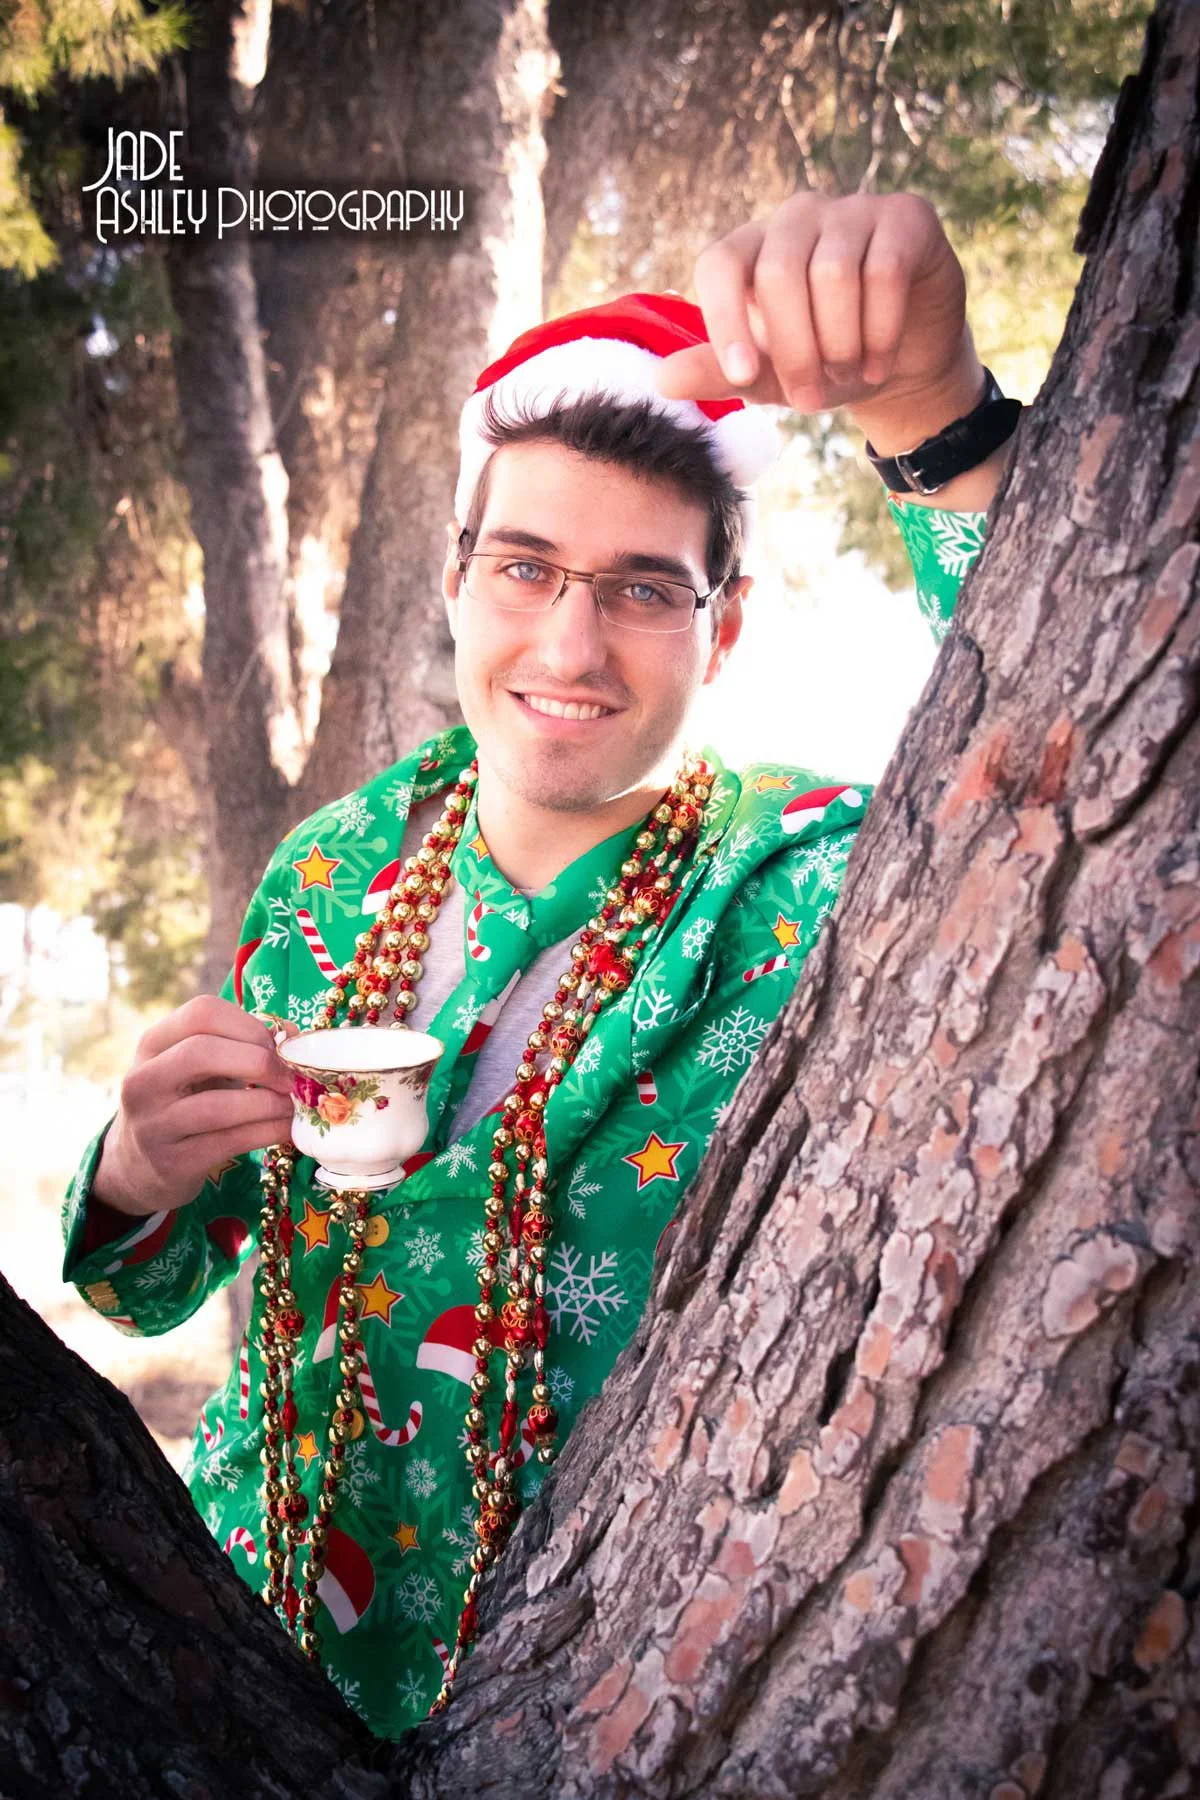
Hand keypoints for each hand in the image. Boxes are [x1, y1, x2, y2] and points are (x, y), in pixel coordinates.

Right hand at [92, 996, 297, 1217]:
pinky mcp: (173, 1162)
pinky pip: (229, 1142)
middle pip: (202, 1052)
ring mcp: (154, 1124)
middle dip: (259, 1062)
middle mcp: (144, 1080)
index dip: (249, 1025)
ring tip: (293, 1104)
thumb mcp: (199, 1065)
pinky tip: (287, 1128)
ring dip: (268, 1103)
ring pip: (218, 1106)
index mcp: (153, 1043)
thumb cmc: (184, 1100)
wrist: (142, 1163)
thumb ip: (241, 1044)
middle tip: (289, 1077)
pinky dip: (268, 1132)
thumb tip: (294, 1035)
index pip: (201, 1013)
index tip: (278, 1045)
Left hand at [656, 190, 979, 447]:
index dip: (725, 320)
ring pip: (834, 273)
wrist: (903, 361)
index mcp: (753, 248)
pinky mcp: (906, 217)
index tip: (743, 375)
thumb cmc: (825, 362)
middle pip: (779, 273)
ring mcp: (853, 210)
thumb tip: (663, 380)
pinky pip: (885, 272)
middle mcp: (798, 217)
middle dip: (795, 350)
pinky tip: (878, 364)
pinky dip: (880, 331)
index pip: (720, 263)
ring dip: (840, 343)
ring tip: (847, 374)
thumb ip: (720, 372)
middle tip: (809, 399)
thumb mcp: (770, 376)